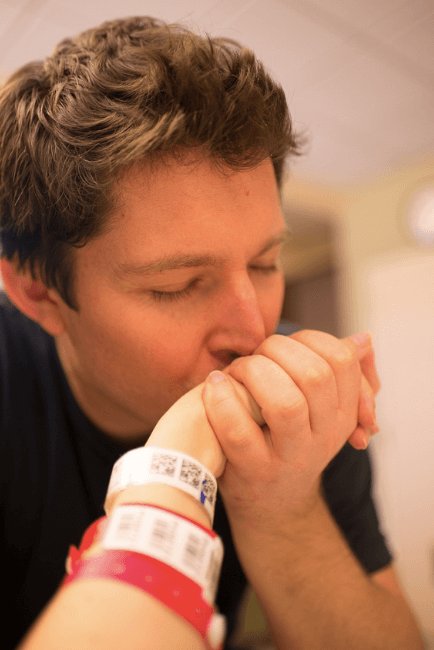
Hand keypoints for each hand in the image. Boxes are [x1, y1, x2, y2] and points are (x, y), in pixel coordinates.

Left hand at [201, 330, 378, 524]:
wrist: (271, 505)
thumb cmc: (288, 441)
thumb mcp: (322, 411)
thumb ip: (337, 373)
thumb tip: (361, 339)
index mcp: (343, 414)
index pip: (340, 360)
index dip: (308, 340)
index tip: (283, 348)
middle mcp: (323, 436)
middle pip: (315, 376)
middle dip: (277, 351)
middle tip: (254, 357)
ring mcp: (289, 456)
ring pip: (285, 404)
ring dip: (253, 372)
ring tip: (233, 372)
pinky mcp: (253, 471)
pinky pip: (238, 431)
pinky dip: (222, 400)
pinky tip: (213, 385)